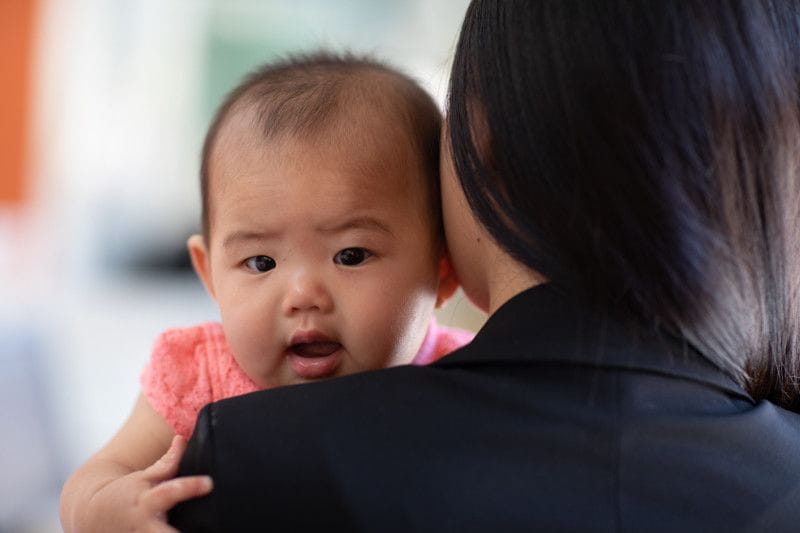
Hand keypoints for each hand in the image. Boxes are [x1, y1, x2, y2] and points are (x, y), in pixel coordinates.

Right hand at [84, 435, 212, 532]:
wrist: (90, 516)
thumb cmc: (126, 494)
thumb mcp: (144, 477)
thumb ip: (167, 462)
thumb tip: (182, 438)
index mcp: (147, 502)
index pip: (170, 492)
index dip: (190, 487)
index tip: (209, 483)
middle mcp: (143, 527)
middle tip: (207, 530)